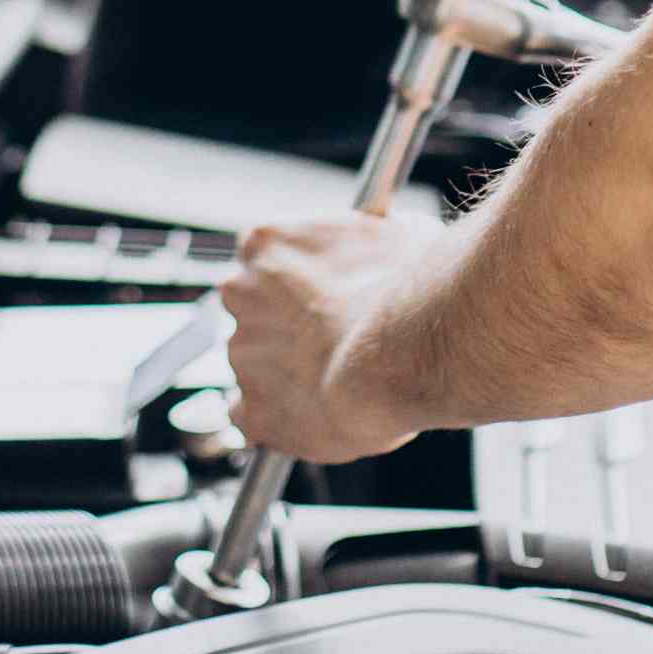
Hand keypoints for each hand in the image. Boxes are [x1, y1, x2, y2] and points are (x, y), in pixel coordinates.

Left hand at [220, 211, 448, 463]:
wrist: (409, 349)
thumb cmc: (410, 289)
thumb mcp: (399, 231)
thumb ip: (370, 237)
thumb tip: (386, 240)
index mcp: (266, 243)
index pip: (264, 259)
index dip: (297, 282)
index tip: (322, 294)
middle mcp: (242, 294)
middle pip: (256, 312)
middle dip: (289, 328)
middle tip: (334, 340)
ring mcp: (243, 354)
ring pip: (257, 367)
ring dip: (288, 374)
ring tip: (341, 380)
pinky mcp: (255, 412)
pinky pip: (253, 419)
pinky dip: (279, 421)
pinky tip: (315, 416)